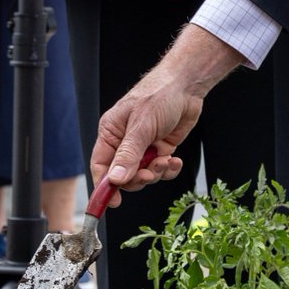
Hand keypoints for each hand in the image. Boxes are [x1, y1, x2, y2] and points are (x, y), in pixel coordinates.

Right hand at [90, 24, 241, 206]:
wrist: (187, 85)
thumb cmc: (159, 95)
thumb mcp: (142, 125)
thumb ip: (129, 154)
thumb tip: (115, 180)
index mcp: (111, 132)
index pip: (101, 165)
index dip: (104, 187)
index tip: (112, 203)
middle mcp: (125, 142)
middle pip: (123, 175)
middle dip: (138, 178)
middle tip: (151, 173)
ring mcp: (143, 147)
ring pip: (143, 175)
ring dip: (156, 173)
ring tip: (166, 161)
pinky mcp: (160, 149)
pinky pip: (161, 169)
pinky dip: (168, 169)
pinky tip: (174, 160)